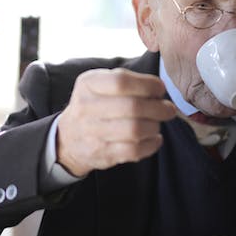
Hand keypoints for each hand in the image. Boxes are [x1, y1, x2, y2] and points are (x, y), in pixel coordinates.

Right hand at [56, 68, 176, 176]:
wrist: (68, 138)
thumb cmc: (93, 106)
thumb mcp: (98, 85)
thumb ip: (126, 81)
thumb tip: (158, 87)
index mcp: (88, 85)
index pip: (121, 81)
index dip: (147, 84)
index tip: (160, 89)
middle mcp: (86, 108)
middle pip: (131, 107)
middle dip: (158, 108)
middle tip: (168, 109)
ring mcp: (92, 133)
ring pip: (135, 130)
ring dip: (154, 126)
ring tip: (157, 123)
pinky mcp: (101, 154)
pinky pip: (134, 151)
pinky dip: (151, 145)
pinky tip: (154, 138)